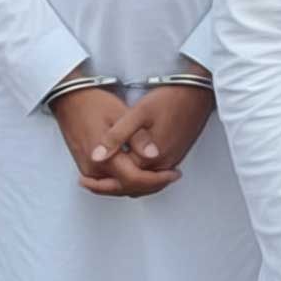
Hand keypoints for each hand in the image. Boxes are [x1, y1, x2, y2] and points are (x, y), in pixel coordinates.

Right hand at [50, 84, 181, 198]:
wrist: (71, 101)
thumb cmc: (96, 104)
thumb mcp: (122, 115)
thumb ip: (138, 137)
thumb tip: (154, 155)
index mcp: (104, 158)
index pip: (134, 179)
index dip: (157, 179)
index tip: (174, 173)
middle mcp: (94, 170)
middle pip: (127, 188)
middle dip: (152, 185)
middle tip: (172, 175)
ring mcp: (89, 171)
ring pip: (119, 188)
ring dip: (141, 185)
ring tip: (162, 174)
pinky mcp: (88, 168)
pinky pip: (110, 182)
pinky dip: (128, 182)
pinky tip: (143, 173)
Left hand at [87, 81, 214, 188]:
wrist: (197, 91)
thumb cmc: (169, 99)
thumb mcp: (138, 113)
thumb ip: (116, 137)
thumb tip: (96, 157)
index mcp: (151, 158)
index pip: (122, 180)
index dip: (100, 183)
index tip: (83, 180)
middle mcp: (163, 165)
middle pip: (134, 188)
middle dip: (110, 189)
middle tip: (89, 184)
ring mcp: (172, 161)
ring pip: (145, 185)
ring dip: (125, 185)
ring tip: (105, 179)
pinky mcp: (177, 154)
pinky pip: (154, 176)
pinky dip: (139, 179)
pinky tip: (129, 168)